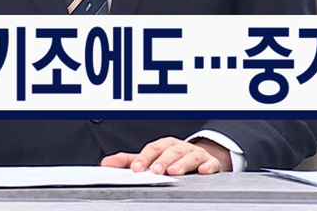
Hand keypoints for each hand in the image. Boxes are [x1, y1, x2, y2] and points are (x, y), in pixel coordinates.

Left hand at [100, 136, 230, 174]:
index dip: (143, 158)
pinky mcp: (209, 163)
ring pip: (188, 156)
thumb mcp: (150, 158)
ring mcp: (195, 154)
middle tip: (154, 171)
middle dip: (162, 161)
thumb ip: (129, 161)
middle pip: (169, 151)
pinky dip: (207, 166)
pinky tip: (203, 171)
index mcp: (163, 145)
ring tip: (174, 172)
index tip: (136, 168)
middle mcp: (178, 147)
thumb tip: (106, 164)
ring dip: (181, 163)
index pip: (152, 149)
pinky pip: (210, 164)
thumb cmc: (170, 158)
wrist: (199, 158)